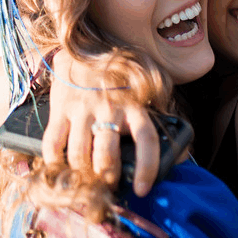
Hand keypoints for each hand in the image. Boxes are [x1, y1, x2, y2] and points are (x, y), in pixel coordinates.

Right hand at [41, 51, 160, 195]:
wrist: (84, 48)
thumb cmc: (119, 80)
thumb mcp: (146, 94)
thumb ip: (164, 124)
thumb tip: (183, 157)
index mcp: (135, 105)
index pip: (146, 139)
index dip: (146, 168)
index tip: (141, 190)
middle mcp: (109, 108)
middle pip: (106, 156)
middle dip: (107, 177)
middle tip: (107, 182)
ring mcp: (82, 109)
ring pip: (79, 155)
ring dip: (82, 173)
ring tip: (86, 176)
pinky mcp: (60, 108)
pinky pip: (53, 144)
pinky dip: (55, 161)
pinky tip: (60, 166)